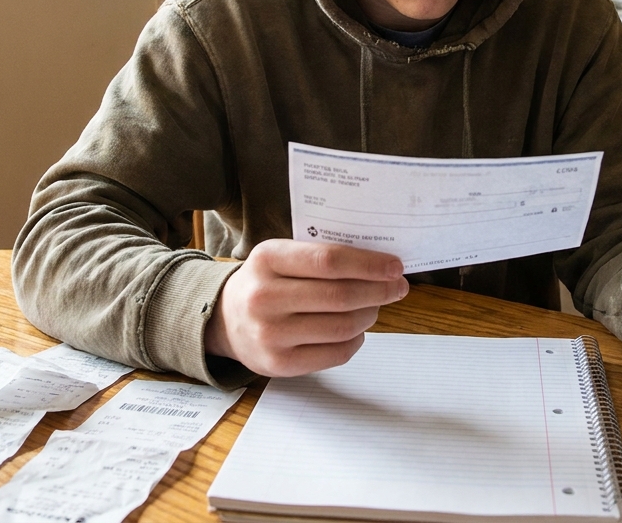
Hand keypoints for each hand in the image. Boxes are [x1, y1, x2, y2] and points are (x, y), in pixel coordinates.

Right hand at [204, 239, 408, 376]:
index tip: (395, 267)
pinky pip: (336, 353)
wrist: (224, 320)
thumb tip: (380, 266)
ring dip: (370, 315)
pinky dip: (356, 340)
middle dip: (379, 291)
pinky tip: (355, 329)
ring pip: (343, 327)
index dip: (369, 265)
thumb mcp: (280, 256)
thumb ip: (320, 257)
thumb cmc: (265, 282)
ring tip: (374, 307)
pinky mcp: (279, 364)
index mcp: (267, 259)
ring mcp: (270, 334)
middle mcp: (265, 297)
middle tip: (397, 288)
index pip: (329, 261)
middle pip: (340, 296)